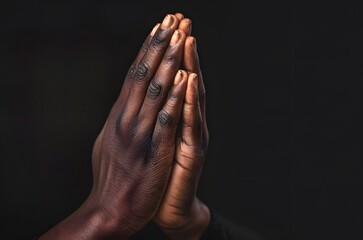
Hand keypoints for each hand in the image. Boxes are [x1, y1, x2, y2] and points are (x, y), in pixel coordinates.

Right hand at [40, 14, 188, 238]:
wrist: (110, 210)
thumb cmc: (113, 176)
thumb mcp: (111, 141)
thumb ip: (120, 120)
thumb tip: (123, 101)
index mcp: (118, 116)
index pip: (134, 75)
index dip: (147, 50)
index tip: (159, 27)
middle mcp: (126, 120)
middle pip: (143, 75)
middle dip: (159, 46)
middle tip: (171, 19)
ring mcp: (138, 135)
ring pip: (155, 91)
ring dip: (168, 63)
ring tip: (180, 37)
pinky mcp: (152, 153)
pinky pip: (165, 121)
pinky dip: (174, 99)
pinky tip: (183, 80)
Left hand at [154, 14, 210, 239]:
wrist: (169, 208)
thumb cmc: (158, 173)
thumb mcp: (152, 138)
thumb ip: (153, 116)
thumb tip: (140, 94)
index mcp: (174, 117)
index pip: (171, 78)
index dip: (168, 51)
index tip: (164, 23)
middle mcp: (187, 121)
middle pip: (184, 78)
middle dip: (181, 48)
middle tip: (180, 19)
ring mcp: (192, 135)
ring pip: (191, 95)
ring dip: (189, 66)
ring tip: (186, 39)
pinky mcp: (192, 152)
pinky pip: (189, 122)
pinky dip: (189, 100)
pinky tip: (189, 81)